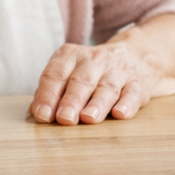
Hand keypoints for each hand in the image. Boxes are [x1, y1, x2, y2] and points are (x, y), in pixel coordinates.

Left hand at [29, 42, 159, 124]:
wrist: (133, 57)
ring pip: (106, 87)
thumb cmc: (90, 73)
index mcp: (70, 56)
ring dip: (97, 104)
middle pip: (81, 81)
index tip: (43, 115)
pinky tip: (120, 114)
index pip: (55, 75)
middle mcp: (94, 60)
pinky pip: (133, 93)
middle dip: (71, 100)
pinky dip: (127, 104)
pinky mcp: (138, 83)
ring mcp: (118, 70)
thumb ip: (52, 92)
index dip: (48, 95)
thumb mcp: (68, 74)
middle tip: (65, 118)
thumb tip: (36, 113)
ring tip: (88, 118)